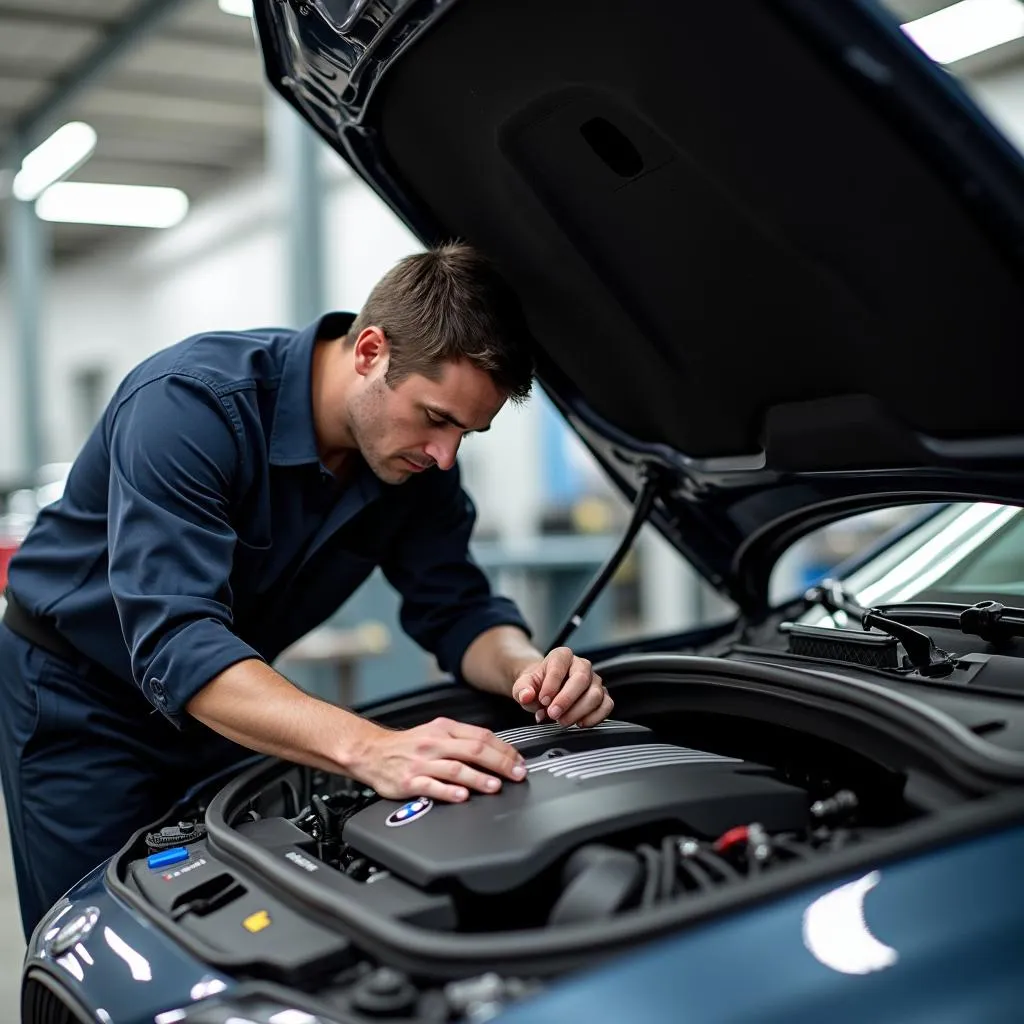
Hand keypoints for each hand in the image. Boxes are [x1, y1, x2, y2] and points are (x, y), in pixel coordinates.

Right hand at [346, 717, 526, 802]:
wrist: (371, 751)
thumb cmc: (406, 745)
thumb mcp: (435, 732)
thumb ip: (462, 739)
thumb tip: (494, 750)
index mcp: (444, 729)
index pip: (481, 736)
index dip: (504, 749)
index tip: (519, 761)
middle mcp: (435, 743)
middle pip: (474, 750)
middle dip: (500, 763)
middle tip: (517, 774)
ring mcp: (422, 762)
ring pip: (455, 768)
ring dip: (478, 777)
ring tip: (495, 786)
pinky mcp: (409, 781)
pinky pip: (431, 786)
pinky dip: (448, 791)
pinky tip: (461, 796)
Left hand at [513, 647, 611, 726]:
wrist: (545, 691)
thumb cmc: (537, 686)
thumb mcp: (523, 685)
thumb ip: (523, 689)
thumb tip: (526, 696)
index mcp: (561, 656)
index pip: (560, 666)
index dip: (552, 684)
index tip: (543, 700)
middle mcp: (581, 665)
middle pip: (581, 679)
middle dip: (567, 699)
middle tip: (553, 714)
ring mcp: (594, 680)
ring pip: (595, 694)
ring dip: (578, 711)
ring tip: (562, 721)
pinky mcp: (602, 695)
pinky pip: (606, 705)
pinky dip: (595, 717)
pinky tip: (580, 723)